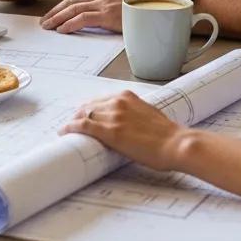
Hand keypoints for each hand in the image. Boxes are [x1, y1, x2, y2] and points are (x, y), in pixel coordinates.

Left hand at [40, 0, 155, 32]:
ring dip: (58, 18)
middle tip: (45, 21)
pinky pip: (83, 18)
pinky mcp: (107, 13)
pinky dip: (70, 24)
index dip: (64, 5)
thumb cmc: (145, 5)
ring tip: (48, 26)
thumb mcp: (123, 0)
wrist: (160, 4)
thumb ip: (110, 4)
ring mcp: (104, 2)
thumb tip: (100, 15)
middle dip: (56, 12)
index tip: (54, 13)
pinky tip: (62, 30)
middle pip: (72, 1)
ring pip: (73, 9)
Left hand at [60, 91, 185, 170]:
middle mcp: (118, 102)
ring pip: (83, 114)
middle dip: (79, 115)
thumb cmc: (168, 135)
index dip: (89, 109)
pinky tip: (64, 131)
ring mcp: (113, 116)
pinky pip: (83, 126)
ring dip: (73, 122)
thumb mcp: (148, 115)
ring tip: (68, 130)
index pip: (100, 100)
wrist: (176, 143)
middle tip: (72, 124)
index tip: (84, 115)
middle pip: (89, 106)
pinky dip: (70, 127)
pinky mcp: (109, 131)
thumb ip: (134, 114)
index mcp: (128, 97)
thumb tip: (126, 124)